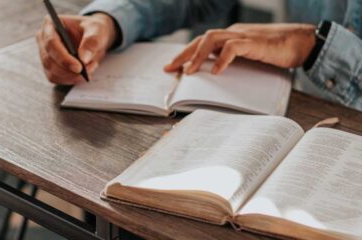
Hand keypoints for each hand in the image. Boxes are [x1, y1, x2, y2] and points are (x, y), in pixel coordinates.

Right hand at [36, 13, 117, 84]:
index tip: (79, 67)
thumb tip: (83, 59)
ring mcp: (46, 55)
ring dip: (72, 76)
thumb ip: (92, 42)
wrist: (95, 38)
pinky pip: (57, 79)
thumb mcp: (97, 31)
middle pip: (49, 61)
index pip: (51, 44)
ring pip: (52, 73)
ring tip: (90, 69)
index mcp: (51, 25)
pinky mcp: (51, 68)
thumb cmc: (93, 30)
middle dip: (69, 71)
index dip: (63, 58)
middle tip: (88, 71)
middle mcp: (44, 40)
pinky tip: (84, 74)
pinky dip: (72, 80)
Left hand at [164, 23, 315, 74]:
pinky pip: (233, 47)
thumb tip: (216, 77)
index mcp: (231, 37)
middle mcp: (233, 34)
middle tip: (169, 69)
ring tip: (189, 71)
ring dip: (197, 55)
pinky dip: (222, 59)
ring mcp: (243, 36)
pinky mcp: (254, 42)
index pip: (202, 43)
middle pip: (201, 40)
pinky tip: (216, 71)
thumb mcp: (250, 59)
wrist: (302, 42)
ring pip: (212, 39)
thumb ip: (234, 63)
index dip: (185, 54)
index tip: (172, 67)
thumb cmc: (277, 52)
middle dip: (183, 55)